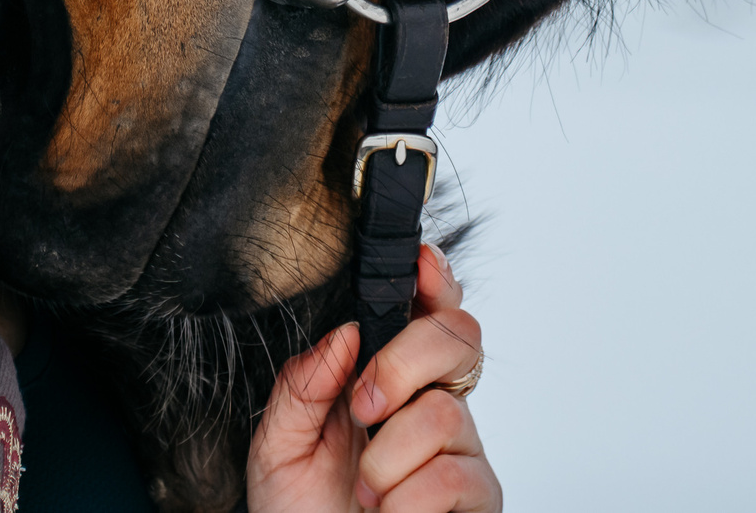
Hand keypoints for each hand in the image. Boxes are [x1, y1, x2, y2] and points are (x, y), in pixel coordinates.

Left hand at [248, 247, 497, 512]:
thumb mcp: (277, 447)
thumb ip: (302, 385)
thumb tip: (342, 334)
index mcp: (385, 380)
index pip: (425, 313)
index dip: (434, 280)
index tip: (419, 265)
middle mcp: (431, 405)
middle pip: (458, 337)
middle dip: (404, 362)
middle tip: (363, 406)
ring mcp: (460, 451)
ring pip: (445, 412)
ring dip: (387, 457)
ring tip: (363, 492)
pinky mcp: (478, 498)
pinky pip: (456, 473)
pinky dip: (408, 498)